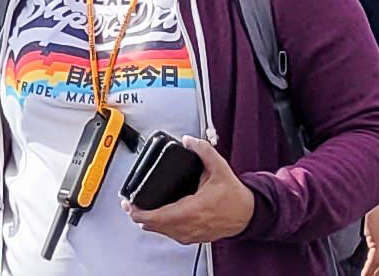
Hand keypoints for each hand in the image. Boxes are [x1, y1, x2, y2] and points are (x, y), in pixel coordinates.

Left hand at [125, 136, 254, 244]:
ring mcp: (193, 233)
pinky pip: (172, 235)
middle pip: (157, 226)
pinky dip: (161, 228)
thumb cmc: (235, 196)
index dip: (140, 213)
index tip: (129, 205)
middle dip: (139, 216)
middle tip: (129, 205)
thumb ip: (203, 151)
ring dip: (149, 223)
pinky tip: (156, 220)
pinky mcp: (195, 237)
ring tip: (138, 211)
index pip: (160, 217)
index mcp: (195, 209)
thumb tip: (189, 141)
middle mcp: (192, 224)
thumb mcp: (220, 168)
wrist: (249, 213)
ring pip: (163, 232)